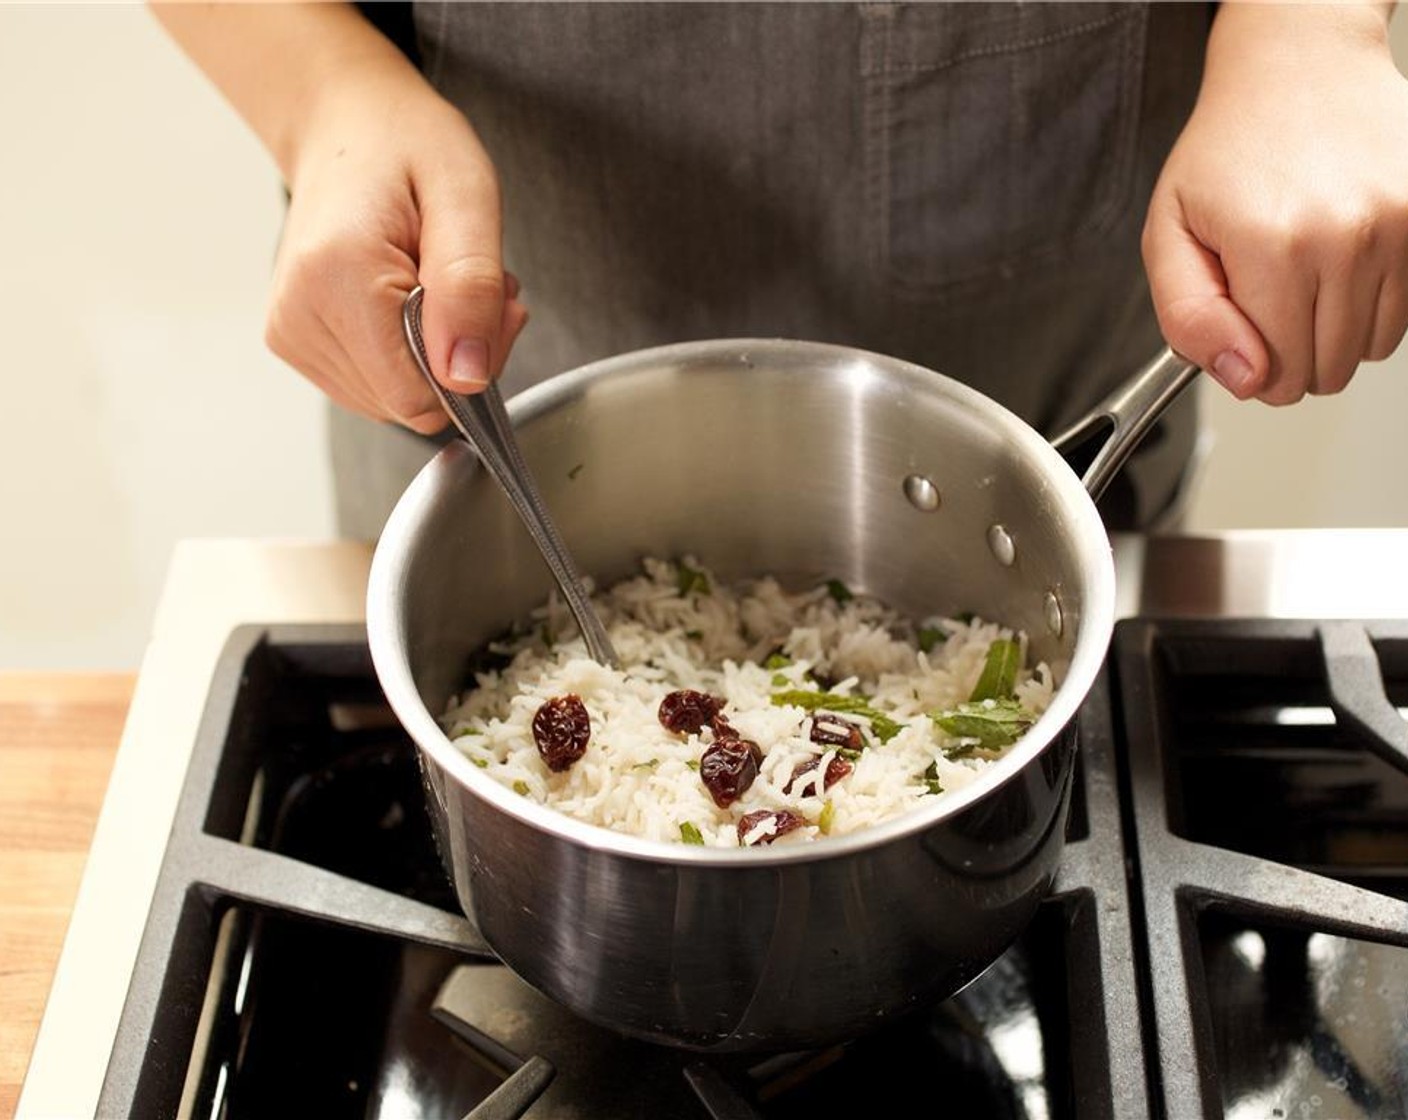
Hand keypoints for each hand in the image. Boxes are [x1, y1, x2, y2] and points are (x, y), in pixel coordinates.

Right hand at [267, 74, 527, 433]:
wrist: (345, 125)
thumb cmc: (408, 147)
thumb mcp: (467, 197)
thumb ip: (470, 289)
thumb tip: (465, 377)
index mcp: (336, 276)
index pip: (417, 396)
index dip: (471, 366)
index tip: (492, 304)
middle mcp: (299, 315)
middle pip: (408, 404)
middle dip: (459, 358)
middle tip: (474, 286)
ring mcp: (290, 334)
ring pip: (393, 402)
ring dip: (436, 356)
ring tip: (441, 283)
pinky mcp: (293, 342)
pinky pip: (374, 386)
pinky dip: (408, 356)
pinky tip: (414, 300)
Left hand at [1142, 2, 1407, 404]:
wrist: (1297, 69)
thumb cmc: (1227, 152)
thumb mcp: (1167, 233)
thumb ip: (1189, 318)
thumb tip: (1243, 378)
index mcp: (1271, 245)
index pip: (1275, 376)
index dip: (1251, 367)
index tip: (1240, 332)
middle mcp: (1346, 235)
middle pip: (1328, 370)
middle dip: (1292, 354)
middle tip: (1268, 298)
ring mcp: (1400, 224)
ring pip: (1373, 348)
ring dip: (1336, 330)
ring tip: (1305, 273)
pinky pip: (1407, 310)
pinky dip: (1374, 302)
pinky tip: (1341, 259)